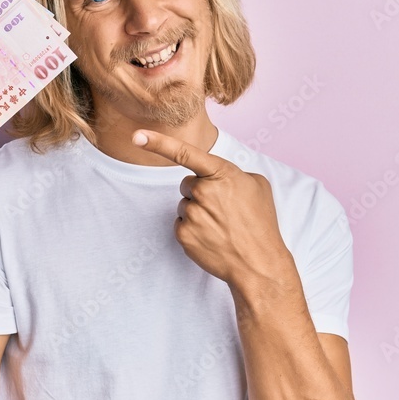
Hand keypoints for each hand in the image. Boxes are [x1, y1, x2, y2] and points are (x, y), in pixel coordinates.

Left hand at [131, 128, 289, 286]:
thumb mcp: (258, 185)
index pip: (185, 153)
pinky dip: (194, 229)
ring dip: (198, 212)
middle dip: (200, 193)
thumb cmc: (261, 223)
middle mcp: (203, 191)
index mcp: (222, 174)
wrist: (258, 263)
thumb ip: (233, 172)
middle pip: (187, 184)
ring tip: (221, 226)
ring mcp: (192, 214)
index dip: (158, 142)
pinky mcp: (183, 234)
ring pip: (185, 205)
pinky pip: (181, 223)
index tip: (137, 136)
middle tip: (222, 209)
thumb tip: (219, 176)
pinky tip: (212, 237)